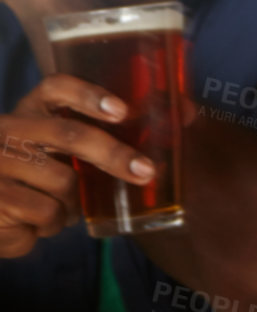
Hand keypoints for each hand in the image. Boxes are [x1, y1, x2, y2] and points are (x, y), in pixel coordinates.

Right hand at [0, 75, 152, 257]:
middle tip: (146, 171)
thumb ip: (106, 133)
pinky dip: (52, 225)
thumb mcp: (62, 150)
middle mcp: (10, 130)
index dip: (89, 94)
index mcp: (32, 110)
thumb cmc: (36, 176)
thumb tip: (184, 113)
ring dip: (74, 204)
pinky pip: (44, 213)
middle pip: (69, 134)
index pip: (56, 87)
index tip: (123, 110)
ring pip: (63, 181)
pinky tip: (38, 223)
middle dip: (113, 154)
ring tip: (62, 208)